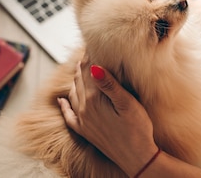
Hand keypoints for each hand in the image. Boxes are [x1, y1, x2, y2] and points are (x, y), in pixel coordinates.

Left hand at [58, 60, 158, 176]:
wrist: (138, 159)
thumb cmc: (137, 129)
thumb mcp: (127, 104)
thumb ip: (109, 84)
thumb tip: (93, 66)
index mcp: (94, 99)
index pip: (88, 69)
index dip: (90, 54)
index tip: (93, 42)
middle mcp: (84, 109)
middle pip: (79, 79)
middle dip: (83, 63)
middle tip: (88, 51)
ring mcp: (82, 121)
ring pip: (73, 93)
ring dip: (75, 78)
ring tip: (80, 67)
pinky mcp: (85, 132)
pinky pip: (69, 116)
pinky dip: (65, 105)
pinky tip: (63, 100)